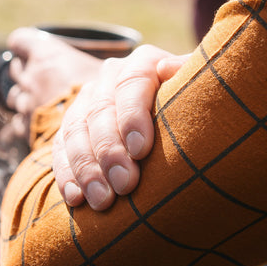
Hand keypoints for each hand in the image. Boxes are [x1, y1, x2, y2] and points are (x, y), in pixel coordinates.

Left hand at [4, 27, 101, 139]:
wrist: (95, 136)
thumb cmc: (105, 99)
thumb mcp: (110, 73)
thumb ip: (101, 69)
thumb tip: (116, 67)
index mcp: (47, 57)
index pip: (21, 41)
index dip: (25, 45)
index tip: (30, 49)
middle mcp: (31, 78)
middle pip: (16, 69)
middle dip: (26, 73)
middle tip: (43, 80)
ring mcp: (26, 104)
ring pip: (15, 97)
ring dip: (26, 99)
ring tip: (44, 104)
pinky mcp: (26, 129)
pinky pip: (19, 123)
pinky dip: (27, 124)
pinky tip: (42, 126)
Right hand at [52, 45, 188, 210]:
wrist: (181, 126)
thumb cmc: (200, 112)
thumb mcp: (205, 91)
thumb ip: (194, 77)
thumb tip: (169, 68)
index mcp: (144, 63)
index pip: (132, 83)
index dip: (133, 115)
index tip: (141, 150)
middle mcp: (110, 78)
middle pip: (101, 110)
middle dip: (109, 151)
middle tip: (124, 185)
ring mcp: (88, 102)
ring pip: (75, 131)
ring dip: (86, 169)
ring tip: (102, 201)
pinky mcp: (72, 129)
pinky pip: (61, 150)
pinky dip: (67, 175)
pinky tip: (76, 199)